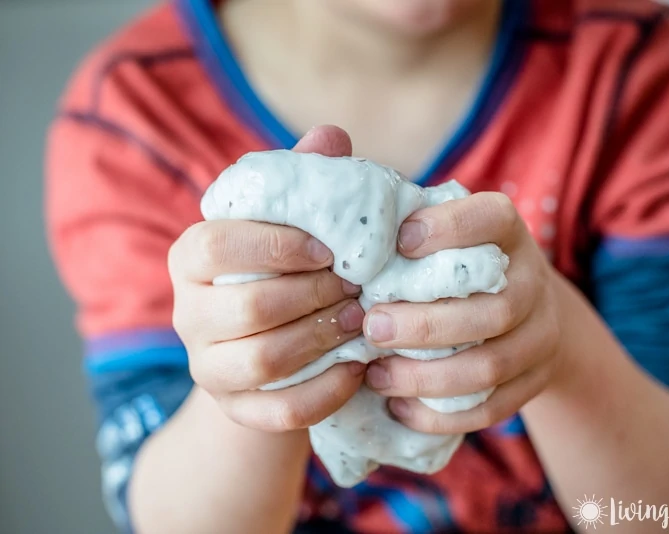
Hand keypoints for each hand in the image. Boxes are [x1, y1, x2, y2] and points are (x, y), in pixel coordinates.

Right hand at [169, 126, 366, 431]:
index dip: (275, 245)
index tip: (329, 249)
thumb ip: (304, 182)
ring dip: (322, 339)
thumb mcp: (289, 224)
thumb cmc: (281, 270)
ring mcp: (208, 366)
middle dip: (313, 295)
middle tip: (358, 285)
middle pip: (248, 307)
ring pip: (262, 361)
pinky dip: (324, 392)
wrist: (267, 347)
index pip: (214, 246)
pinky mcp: (236, 408)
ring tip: (362, 320)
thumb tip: (331, 137)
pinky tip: (358, 369)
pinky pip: (278, 411)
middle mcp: (188, 314)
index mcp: (191, 258)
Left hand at [362, 192, 564, 433]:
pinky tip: (399, 408)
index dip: (448, 230)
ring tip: (376, 373)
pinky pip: (491, 409)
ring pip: (489, 367)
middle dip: (424, 324)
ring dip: (425, 376)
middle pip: (493, 309)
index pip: (492, 219)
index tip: (398, 242)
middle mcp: (534, 281)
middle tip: (370, 326)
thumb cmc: (456, 263)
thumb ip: (401, 216)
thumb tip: (328, 183)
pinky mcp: (535, 381)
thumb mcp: (443, 230)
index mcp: (509, 231)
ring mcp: (541, 336)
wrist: (527, 310)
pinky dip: (440, 414)